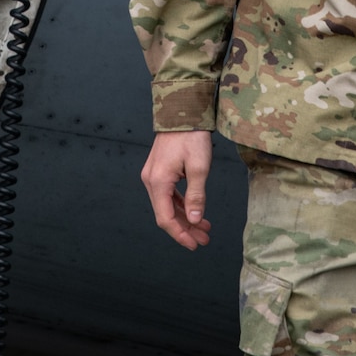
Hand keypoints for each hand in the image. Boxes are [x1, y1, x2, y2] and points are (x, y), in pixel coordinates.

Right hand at [141, 130, 213, 249]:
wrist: (182, 111)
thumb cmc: (191, 136)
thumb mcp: (199, 167)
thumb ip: (196, 195)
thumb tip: (195, 219)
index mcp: (158, 181)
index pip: (165, 218)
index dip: (180, 234)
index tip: (195, 244)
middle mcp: (151, 180)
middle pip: (165, 214)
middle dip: (185, 229)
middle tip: (204, 239)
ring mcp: (153, 175)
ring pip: (167, 205)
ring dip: (185, 218)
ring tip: (204, 228)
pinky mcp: (159, 170)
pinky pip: (168, 195)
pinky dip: (181, 205)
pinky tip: (195, 211)